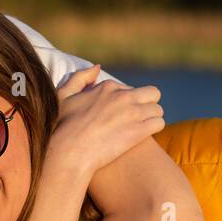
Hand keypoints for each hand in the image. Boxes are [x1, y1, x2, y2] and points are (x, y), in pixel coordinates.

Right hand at [48, 65, 164, 178]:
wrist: (69, 152)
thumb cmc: (61, 127)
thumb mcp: (63, 95)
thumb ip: (79, 78)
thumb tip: (97, 67)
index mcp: (107, 87)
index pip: (129, 89)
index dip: (126, 102)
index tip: (118, 114)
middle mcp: (123, 96)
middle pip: (151, 93)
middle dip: (147, 104)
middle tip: (138, 118)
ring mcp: (132, 113)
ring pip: (158, 109)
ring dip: (152, 118)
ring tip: (142, 128)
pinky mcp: (139, 131)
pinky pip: (159, 123)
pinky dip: (155, 128)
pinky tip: (145, 135)